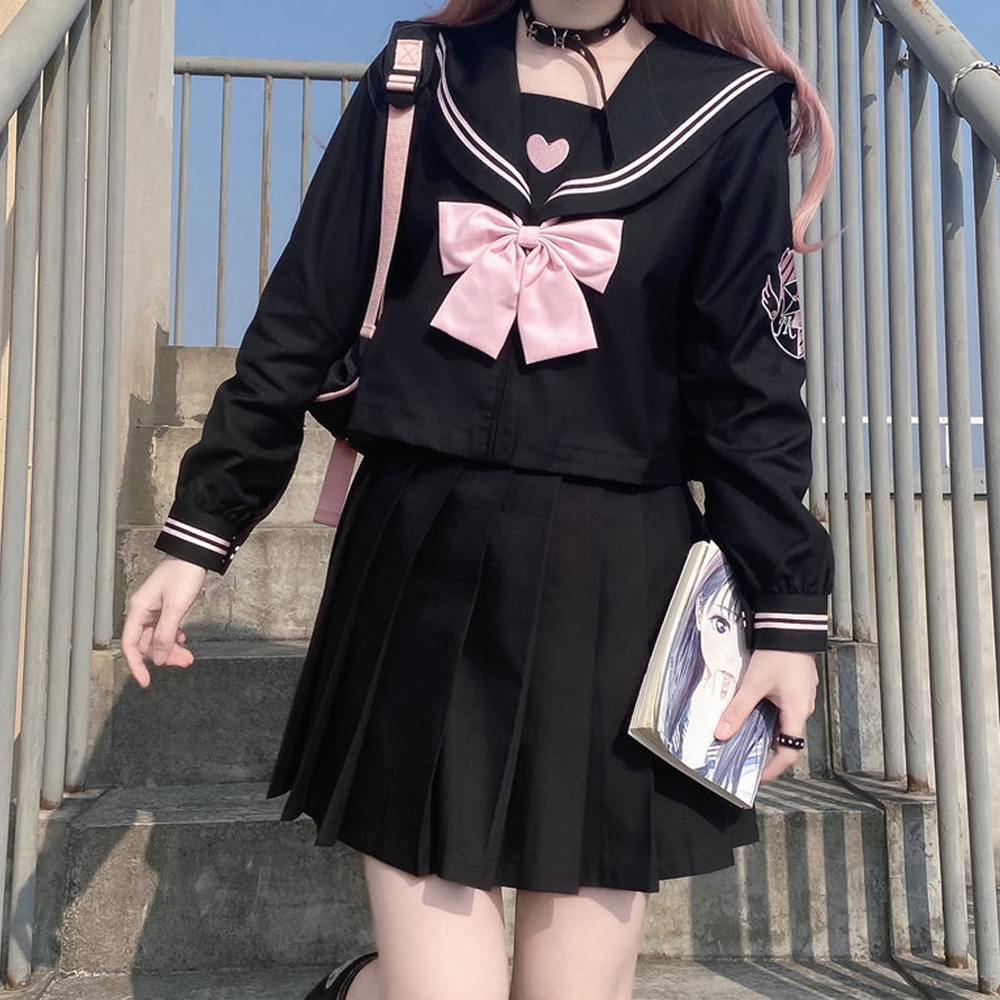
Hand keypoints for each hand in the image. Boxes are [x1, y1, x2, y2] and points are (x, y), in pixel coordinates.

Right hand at [121, 556, 207, 687]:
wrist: (195, 554)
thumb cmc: (184, 575)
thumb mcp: (176, 607)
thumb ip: (166, 634)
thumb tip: (159, 659)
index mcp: (139, 610)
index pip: (130, 645)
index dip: (137, 665)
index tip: (146, 682)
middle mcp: (142, 611)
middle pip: (146, 643)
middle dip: (163, 656)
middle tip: (185, 663)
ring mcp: (154, 609)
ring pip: (157, 637)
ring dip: (172, 648)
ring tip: (189, 657)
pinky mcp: (165, 606)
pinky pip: (165, 628)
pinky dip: (174, 636)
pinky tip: (184, 638)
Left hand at [713, 648, 817, 783]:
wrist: (790, 627)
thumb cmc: (778, 655)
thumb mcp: (754, 684)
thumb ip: (738, 710)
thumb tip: (722, 732)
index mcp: (797, 713)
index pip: (788, 753)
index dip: (773, 769)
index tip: (757, 777)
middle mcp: (803, 708)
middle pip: (784, 739)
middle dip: (763, 750)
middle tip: (743, 756)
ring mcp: (800, 697)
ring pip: (781, 723)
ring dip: (763, 730)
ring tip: (741, 734)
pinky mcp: (794, 687)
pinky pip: (781, 709)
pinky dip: (766, 715)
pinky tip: (749, 711)